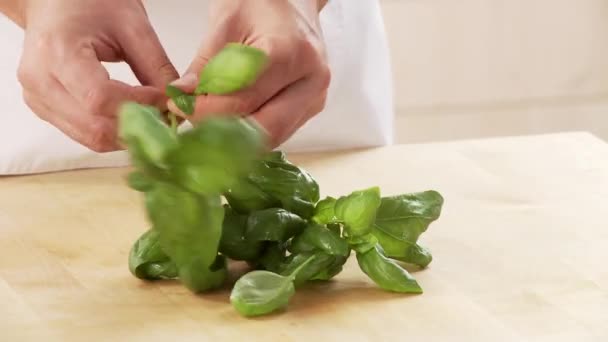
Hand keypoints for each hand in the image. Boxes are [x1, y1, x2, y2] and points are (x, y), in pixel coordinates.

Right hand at [17, 0, 177, 151]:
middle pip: (95, 127)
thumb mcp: (132, 26)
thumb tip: (178, 100)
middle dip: (137, 126)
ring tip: (151, 116)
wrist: (54, 3)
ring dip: (127, 134)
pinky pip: (84, 134)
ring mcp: (38, 99)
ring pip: (91, 138)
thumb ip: (156, 66)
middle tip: (164, 115)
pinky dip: (114, 131)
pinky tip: (133, 117)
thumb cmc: (89, 4)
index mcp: (57, 52)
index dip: (139, 105)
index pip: (100, 99)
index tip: (165, 100)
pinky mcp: (45, 110)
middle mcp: (40, 82)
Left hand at [168, 0, 330, 147]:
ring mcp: (315, 97)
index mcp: (290, 53)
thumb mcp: (225, 24)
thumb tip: (180, 98)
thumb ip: (205, 66)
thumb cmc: (262, 3)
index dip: (205, 110)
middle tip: (191, 123)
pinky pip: (278, 132)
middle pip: (263, 129)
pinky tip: (228, 123)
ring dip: (236, 139)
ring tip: (206, 124)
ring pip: (272, 137)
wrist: (294, 0)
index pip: (243, 100)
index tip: (179, 107)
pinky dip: (251, 134)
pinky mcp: (311, 108)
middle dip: (222, 133)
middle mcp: (310, 81)